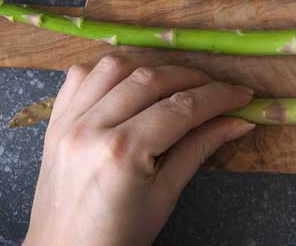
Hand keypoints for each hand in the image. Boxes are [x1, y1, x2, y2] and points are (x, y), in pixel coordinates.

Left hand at [23, 55, 255, 245]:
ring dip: (150, 67)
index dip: (217, 97)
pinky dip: (108, 72)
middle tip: (218, 88)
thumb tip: (237, 121)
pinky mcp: (54, 122)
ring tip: (176, 83)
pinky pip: (80, 77)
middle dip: (191, 78)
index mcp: (121, 153)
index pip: (180, 108)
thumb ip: (198, 150)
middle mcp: (90, 128)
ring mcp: (67, 122)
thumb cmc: (117, 238)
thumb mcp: (164, 197)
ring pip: (114, 67)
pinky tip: (129, 83)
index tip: (242, 94)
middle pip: (150, 79)